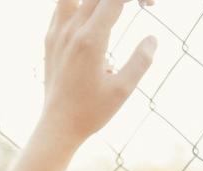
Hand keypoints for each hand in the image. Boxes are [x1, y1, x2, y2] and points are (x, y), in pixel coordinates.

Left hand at [35, 0, 156, 150]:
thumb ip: (141, 62)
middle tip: (139, 4)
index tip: (150, 5)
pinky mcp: (50, 38)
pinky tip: (93, 16)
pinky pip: (62, 6)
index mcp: (91, 40)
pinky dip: (79, 4)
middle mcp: (71, 30)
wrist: (57, 126)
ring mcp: (57, 32)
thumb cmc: (91, 112)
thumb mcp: (122, 91)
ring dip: (96, 0)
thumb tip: (152, 39)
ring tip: (112, 9)